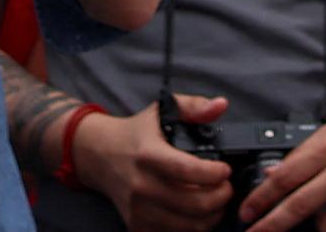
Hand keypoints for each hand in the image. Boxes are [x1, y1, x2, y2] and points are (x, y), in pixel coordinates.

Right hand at [72, 97, 234, 230]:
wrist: (98, 155)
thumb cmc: (134, 134)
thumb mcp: (161, 111)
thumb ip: (193, 106)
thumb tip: (220, 105)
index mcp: (148, 155)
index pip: (187, 171)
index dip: (214, 173)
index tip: (225, 170)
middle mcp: (142, 185)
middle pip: (194, 203)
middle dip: (221, 197)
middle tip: (226, 187)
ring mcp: (138, 209)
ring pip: (188, 225)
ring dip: (211, 216)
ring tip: (217, 201)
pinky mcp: (136, 225)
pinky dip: (192, 227)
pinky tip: (197, 213)